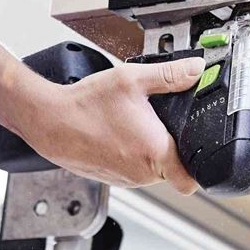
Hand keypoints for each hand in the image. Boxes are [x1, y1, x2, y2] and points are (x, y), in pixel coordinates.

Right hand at [18, 56, 204, 194]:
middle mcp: (142, 172)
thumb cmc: (85, 105)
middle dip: (174, 148)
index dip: (200, 168)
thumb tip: (196, 69)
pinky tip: (122, 134)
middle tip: (161, 123)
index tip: (199, 151)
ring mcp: (127, 179)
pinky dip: (134, 155)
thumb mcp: (131, 80)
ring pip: (154, 171)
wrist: (48, 121)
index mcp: (154, 151)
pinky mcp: (113, 179)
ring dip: (152, 152)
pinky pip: (135, 171)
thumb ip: (170, 75)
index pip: (191, 181)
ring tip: (137, 126)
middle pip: (175, 170)